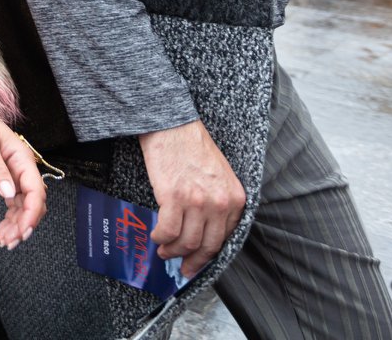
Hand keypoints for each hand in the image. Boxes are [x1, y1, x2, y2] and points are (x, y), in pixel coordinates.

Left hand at [0, 110, 45, 248]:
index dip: (32, 212)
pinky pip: (13, 205)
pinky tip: (2, 232)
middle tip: (10, 241)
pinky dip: (10, 220)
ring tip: (4, 242)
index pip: (36, 190)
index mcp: (23, 160)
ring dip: (17, 226)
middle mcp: (23, 170)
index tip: (24, 230)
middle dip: (25, 224)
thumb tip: (8, 193)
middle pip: (33, 203)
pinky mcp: (7, 182)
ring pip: (23, 208)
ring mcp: (16, 177)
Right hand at [139, 119, 244, 276]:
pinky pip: (168, 230)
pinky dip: (161, 238)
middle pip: (207, 245)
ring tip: (164, 251)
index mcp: (234, 198)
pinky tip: (156, 236)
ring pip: (186, 242)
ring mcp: (197, 201)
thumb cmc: (192, 146)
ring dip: (173, 251)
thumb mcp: (219, 175)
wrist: (173, 125)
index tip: (198, 262)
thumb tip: (203, 228)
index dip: (208, 255)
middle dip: (192, 261)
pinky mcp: (174, 197)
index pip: (224, 238)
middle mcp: (219, 203)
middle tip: (182, 267)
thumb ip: (218, 202)